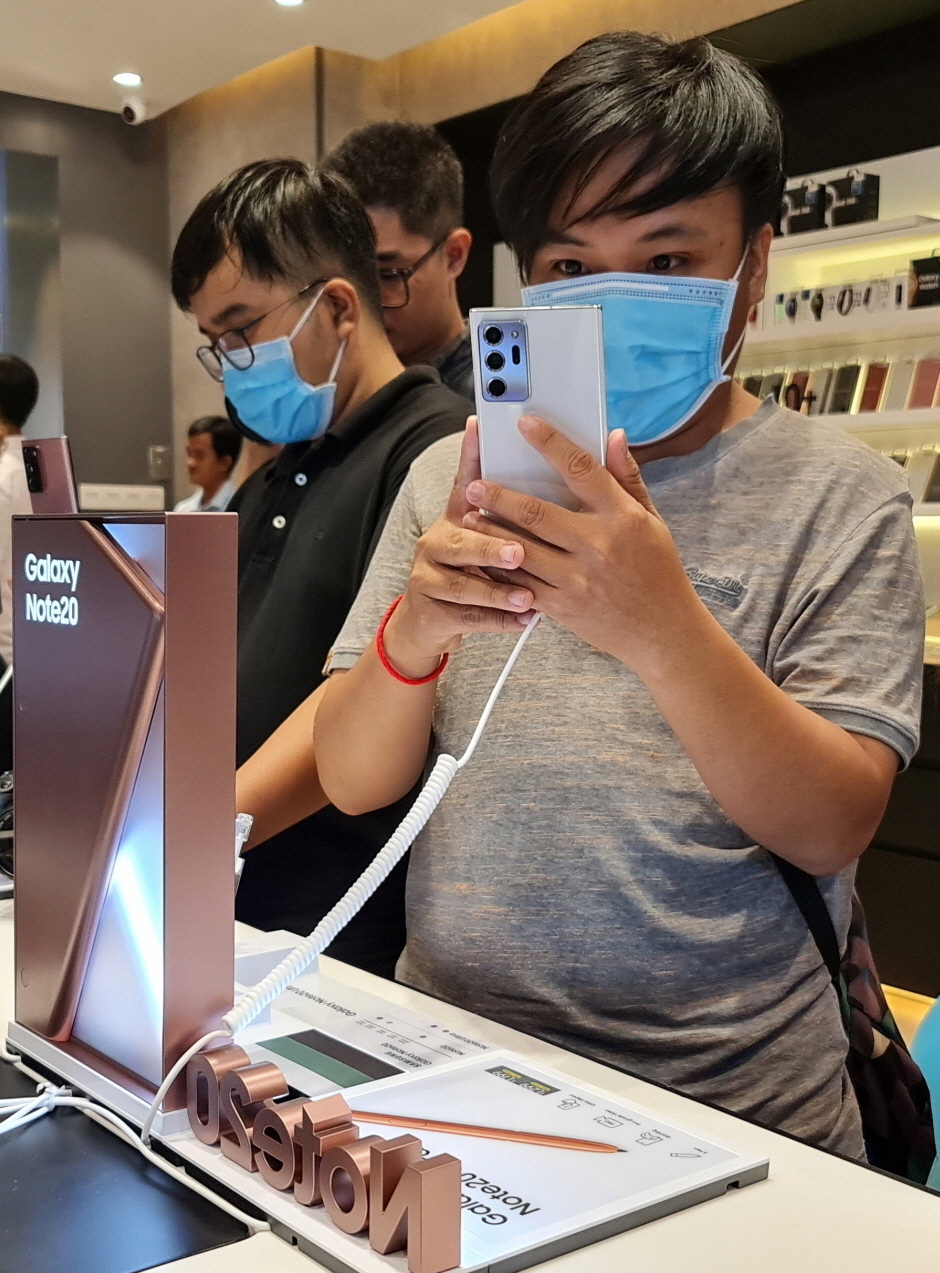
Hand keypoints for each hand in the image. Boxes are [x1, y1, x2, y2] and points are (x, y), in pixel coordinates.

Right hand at [383, 420, 538, 679]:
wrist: (432, 620)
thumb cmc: (478, 571)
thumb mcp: (493, 537)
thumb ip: (521, 508)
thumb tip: (543, 462)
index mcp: (459, 516)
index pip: (466, 479)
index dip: (472, 453)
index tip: (480, 426)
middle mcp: (439, 539)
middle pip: (463, 539)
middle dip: (492, 547)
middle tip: (521, 552)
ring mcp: (429, 574)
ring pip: (464, 584)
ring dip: (498, 591)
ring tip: (528, 598)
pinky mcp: (428, 608)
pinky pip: (466, 616)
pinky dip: (497, 621)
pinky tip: (523, 622)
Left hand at [462, 415, 701, 672]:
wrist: (663, 632)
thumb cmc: (658, 571)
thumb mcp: (652, 521)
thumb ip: (627, 478)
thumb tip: (613, 435)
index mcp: (622, 517)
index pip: (581, 469)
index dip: (550, 443)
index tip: (525, 424)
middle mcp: (598, 545)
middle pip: (536, 512)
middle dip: (499, 496)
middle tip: (474, 484)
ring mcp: (577, 579)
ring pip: (521, 550)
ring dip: (490, 532)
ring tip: (469, 517)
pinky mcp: (563, 606)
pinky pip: (521, 584)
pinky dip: (500, 569)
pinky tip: (484, 557)